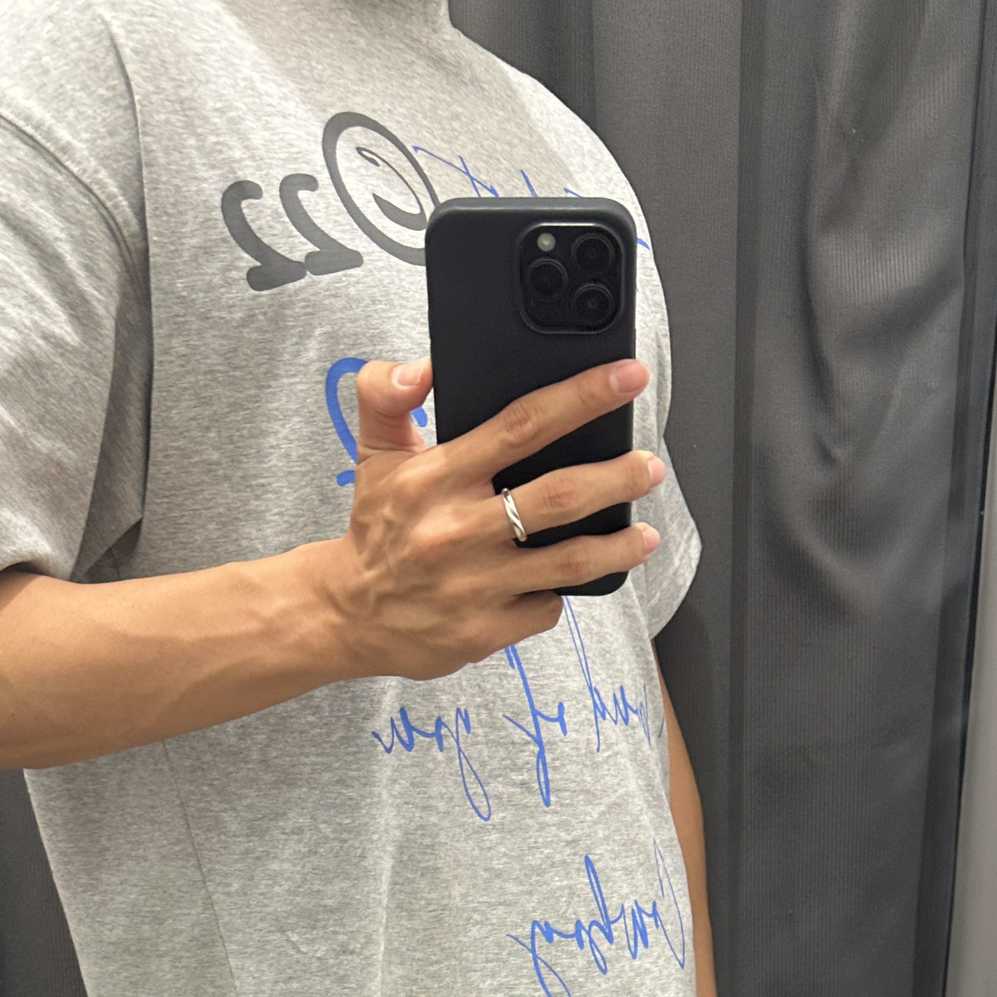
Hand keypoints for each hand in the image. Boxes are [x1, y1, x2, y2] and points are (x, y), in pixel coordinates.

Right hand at [313, 356, 663, 680]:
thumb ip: (386, 395)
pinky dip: (561, 592)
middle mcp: (458, 530)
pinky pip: (544, 607)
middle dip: (617, 477)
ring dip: (617, 546)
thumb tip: (422, 366)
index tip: (625, 378)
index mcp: (435, 477)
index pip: (521, 425)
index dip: (581, 398)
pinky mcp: (484, 631)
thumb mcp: (374, 453)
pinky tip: (569, 580)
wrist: (347, 615)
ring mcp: (474, 585)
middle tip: (649, 466)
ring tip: (645, 533)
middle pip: (559, 495)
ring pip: (567, 561)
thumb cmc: (374, 529)